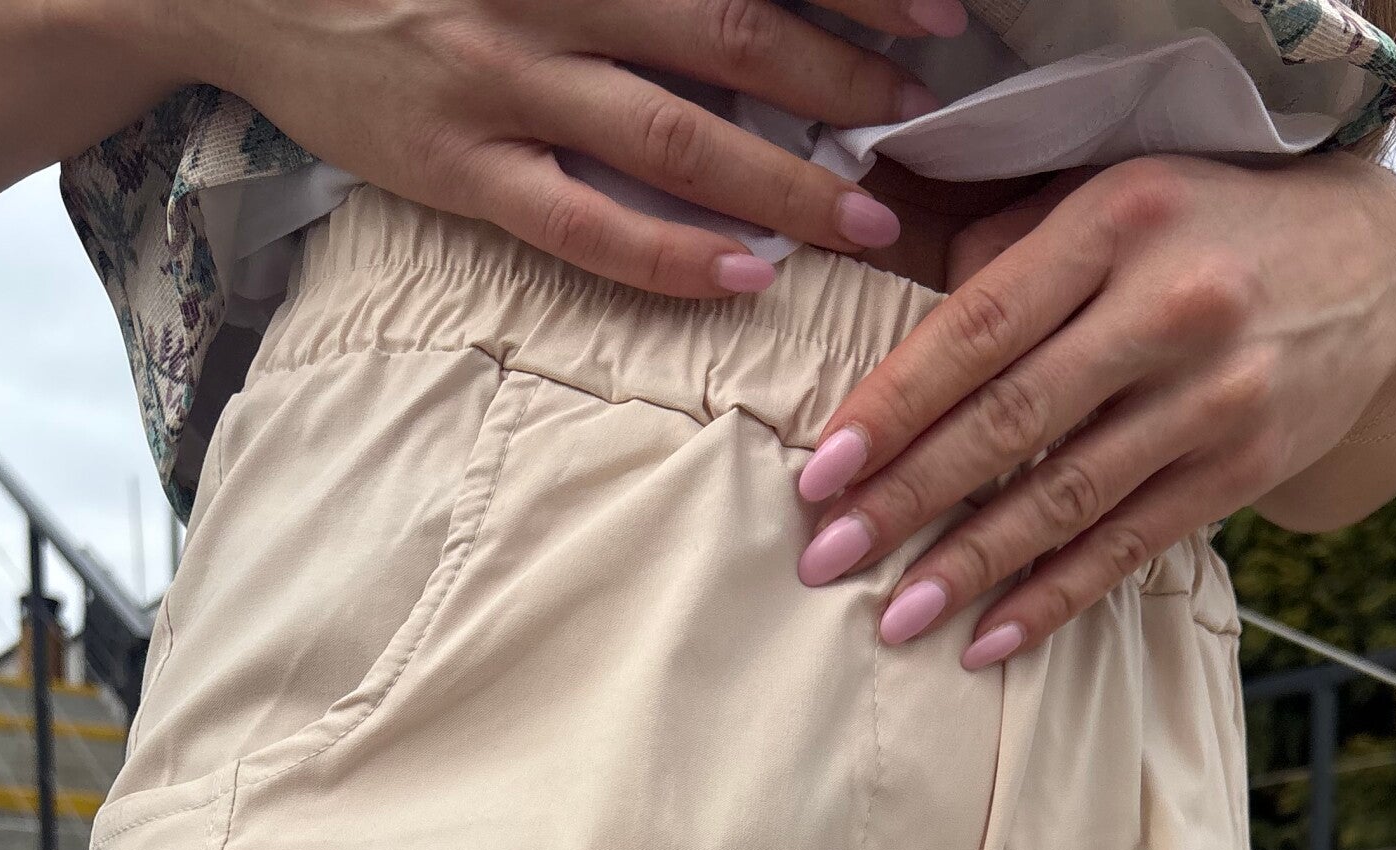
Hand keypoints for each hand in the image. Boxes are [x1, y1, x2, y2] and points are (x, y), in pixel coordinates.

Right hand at [167, 0, 973, 291]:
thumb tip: (741, 0)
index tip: (939, 10)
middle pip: (733, 32)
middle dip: (845, 77)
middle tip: (929, 116)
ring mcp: (500, 83)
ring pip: (678, 137)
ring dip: (788, 184)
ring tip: (873, 221)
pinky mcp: (456, 168)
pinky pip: (586, 227)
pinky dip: (674, 257)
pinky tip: (749, 276)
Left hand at [791, 152, 1395, 667]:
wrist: (1377, 269)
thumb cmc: (1206, 227)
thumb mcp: (1114, 199)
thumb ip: (1009, 250)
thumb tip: (897, 337)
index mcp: (1116, 222)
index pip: (980, 325)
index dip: (895, 406)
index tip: (826, 472)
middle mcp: (1169, 307)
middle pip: (1013, 420)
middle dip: (910, 498)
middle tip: (828, 558)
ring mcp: (1214, 396)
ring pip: (1068, 497)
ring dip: (972, 566)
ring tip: (896, 618)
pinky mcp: (1244, 467)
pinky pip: (1129, 547)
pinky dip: (1055, 599)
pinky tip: (990, 640)